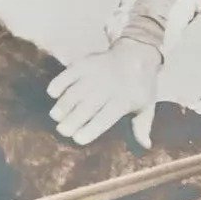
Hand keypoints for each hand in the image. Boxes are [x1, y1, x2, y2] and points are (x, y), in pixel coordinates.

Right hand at [47, 39, 161, 147]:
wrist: (137, 53)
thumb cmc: (141, 86)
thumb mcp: (147, 106)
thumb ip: (142, 126)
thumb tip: (146, 146)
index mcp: (123, 101)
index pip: (104, 119)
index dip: (89, 130)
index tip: (78, 139)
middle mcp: (107, 88)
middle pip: (85, 107)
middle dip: (71, 121)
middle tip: (62, 130)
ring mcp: (95, 74)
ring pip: (74, 92)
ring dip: (62, 105)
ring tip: (56, 116)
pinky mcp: (85, 63)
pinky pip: (68, 74)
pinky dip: (59, 83)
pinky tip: (53, 93)